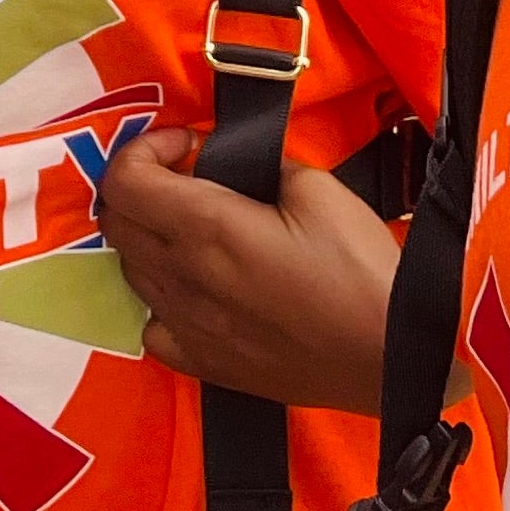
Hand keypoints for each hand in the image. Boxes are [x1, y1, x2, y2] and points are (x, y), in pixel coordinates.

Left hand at [95, 125, 398, 414]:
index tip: (186, 144)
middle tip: (187, 176)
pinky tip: (199, 289)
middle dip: (141, 185)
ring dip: (150, 238)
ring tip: (197, 229)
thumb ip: (263, 169)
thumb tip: (237, 170)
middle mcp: (184, 280)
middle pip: (116, 223)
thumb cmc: (361, 270)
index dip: (144, 148)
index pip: (124, 180)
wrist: (393, 358)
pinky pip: (153, 327)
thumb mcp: (319, 190)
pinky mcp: (204, 366)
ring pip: (130, 271)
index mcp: (207, 229)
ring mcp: (189, 329)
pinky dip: (162, 299)